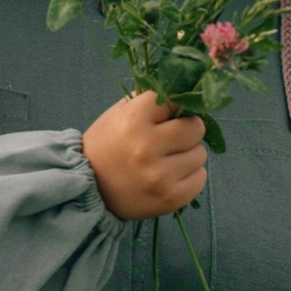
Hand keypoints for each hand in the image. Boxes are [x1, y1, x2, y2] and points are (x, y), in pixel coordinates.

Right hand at [84, 93, 207, 219]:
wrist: (90, 189)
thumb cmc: (107, 146)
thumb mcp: (117, 115)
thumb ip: (148, 102)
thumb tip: (184, 92)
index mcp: (133, 121)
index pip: (174, 101)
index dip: (170, 108)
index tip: (163, 116)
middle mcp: (147, 148)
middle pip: (195, 128)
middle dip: (187, 130)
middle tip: (172, 138)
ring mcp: (160, 175)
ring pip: (200, 154)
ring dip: (188, 154)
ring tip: (168, 160)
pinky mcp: (171, 198)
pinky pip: (200, 178)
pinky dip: (189, 176)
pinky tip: (171, 176)